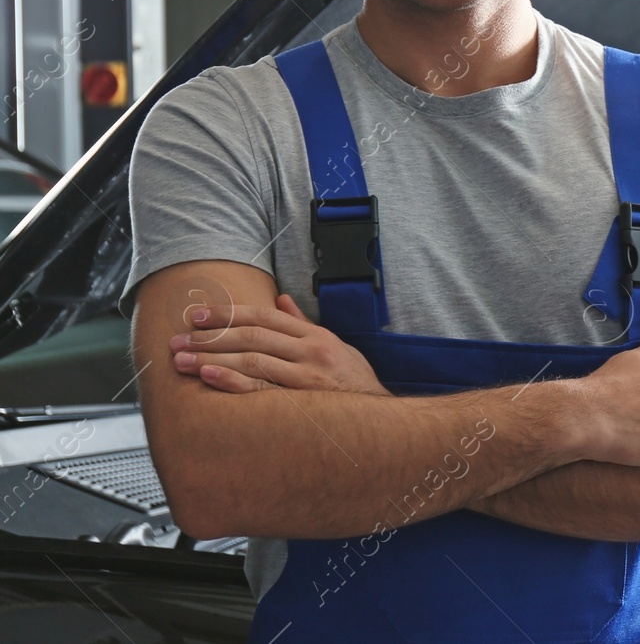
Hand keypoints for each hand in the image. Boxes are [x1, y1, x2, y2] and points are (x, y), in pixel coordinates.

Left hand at [171, 294, 389, 395]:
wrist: (381, 419)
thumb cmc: (354, 383)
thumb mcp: (336, 346)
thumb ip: (303, 325)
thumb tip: (280, 301)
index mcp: (315, 335)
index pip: (264, 316)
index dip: (228, 314)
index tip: (197, 316)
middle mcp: (310, 351)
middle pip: (252, 336)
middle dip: (210, 336)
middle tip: (179, 339)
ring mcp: (306, 376)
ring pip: (252, 359)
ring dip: (212, 358)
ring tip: (182, 360)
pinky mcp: (302, 402)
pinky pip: (261, 389)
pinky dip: (233, 380)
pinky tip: (209, 376)